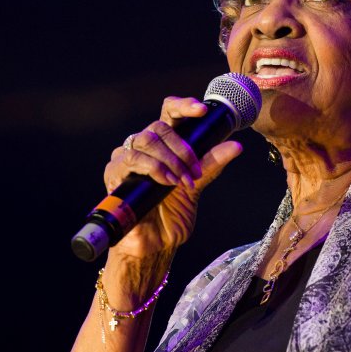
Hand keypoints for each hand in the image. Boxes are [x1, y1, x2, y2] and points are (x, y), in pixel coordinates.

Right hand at [103, 97, 242, 258]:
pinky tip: (165, 181)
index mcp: (164, 145)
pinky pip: (130, 159)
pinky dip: (153, 168)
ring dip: (168, 160)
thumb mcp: (196, 186)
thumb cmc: (172, 215)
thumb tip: (235, 145)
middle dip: (181, 147)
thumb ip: (211, 164)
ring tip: (181, 180)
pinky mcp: (114, 173)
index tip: (202, 110)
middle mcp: (144, 148)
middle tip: (193, 170)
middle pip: (158, 127)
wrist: (155, 245)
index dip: (183, 106)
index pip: (169, 114)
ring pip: (145, 140)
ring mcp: (127, 159)